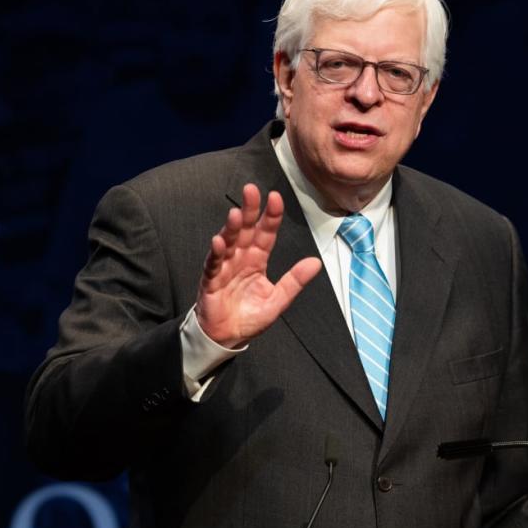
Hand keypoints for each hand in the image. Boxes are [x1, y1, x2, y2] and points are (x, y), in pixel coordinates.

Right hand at [196, 184, 321, 347]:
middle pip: (245, 230)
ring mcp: (225, 268)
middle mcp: (240, 259)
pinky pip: (214, 264)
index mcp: (257, 260)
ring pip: (228, 242)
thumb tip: (316, 262)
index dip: (270, 216)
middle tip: (251, 190)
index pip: (265, 233)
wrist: (227, 337)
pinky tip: (219, 242)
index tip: (275, 198)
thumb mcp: (278, 299)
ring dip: (231, 228)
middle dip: (248, 210)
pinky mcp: (211, 281)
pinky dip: (216, 253)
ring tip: (235, 213)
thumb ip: (295, 280)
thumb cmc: (250, 316)